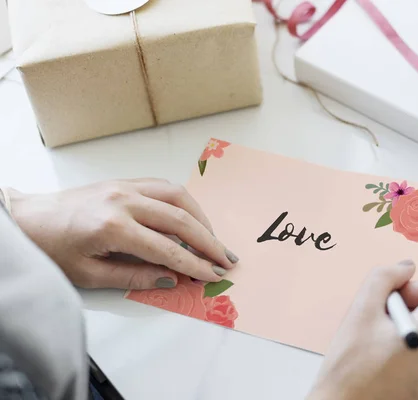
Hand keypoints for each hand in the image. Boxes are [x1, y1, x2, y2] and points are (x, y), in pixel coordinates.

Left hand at [6, 179, 238, 288]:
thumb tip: (170, 278)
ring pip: (178, 196)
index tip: (212, 275)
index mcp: (113, 227)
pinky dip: (184, 202)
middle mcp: (124, 201)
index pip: (166, 249)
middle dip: (208, 241)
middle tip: (226, 258)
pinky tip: (191, 218)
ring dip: (201, 218)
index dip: (194, 264)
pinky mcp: (124, 181)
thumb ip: (133, 277)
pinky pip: (164, 187)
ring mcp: (125, 186)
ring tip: (213, 239)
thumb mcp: (89, 274)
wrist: (27, 219)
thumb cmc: (52, 249)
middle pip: (180, 219)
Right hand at [307, 261, 417, 399]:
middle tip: (383, 323)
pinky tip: (389, 360)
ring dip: (414, 329)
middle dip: (415, 308)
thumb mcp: (360, 311)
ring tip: (383, 344)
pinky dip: (416, 349)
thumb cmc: (350, 369)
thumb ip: (385, 277)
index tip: (400, 301)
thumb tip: (406, 268)